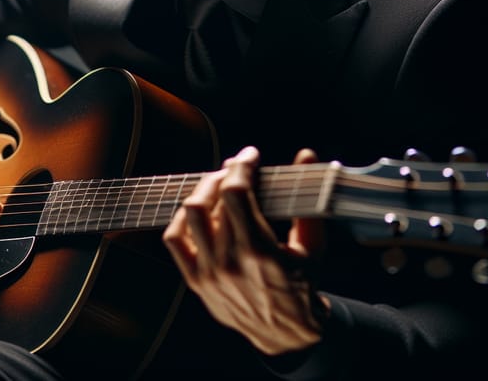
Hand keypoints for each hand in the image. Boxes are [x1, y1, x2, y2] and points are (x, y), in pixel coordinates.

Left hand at [163, 145, 329, 355]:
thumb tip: (306, 155)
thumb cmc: (301, 286)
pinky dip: (182, 218)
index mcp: (260, 252)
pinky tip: (199, 209)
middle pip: (213, 199)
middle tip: (237, 167)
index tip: (250, 156)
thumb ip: (307, 198)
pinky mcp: (196, 280)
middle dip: (225, 174)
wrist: (284, 334)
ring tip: (219, 185)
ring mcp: (209, 272)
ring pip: (191, 215)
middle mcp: (230, 262)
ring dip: (204, 191)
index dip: (241, 166)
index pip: (237, 194)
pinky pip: (174, 239)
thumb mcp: (313, 245)